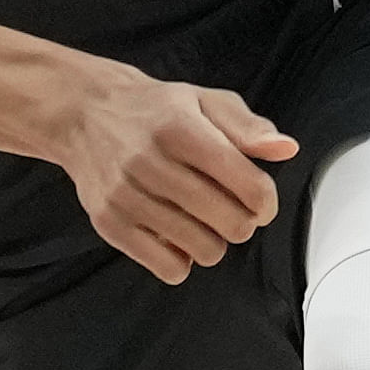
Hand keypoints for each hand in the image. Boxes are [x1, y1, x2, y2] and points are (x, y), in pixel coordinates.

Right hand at [49, 60, 294, 283]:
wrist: (85, 113)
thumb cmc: (153, 111)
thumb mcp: (205, 102)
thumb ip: (248, 127)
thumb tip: (284, 149)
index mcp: (181, 129)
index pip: (248, 185)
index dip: (265, 202)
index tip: (259, 202)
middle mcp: (151, 163)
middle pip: (230, 223)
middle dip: (242, 223)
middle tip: (230, 211)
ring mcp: (127, 196)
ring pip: (203, 250)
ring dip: (213, 242)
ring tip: (201, 222)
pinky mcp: (110, 223)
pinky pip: (168, 267)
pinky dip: (182, 260)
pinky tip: (176, 237)